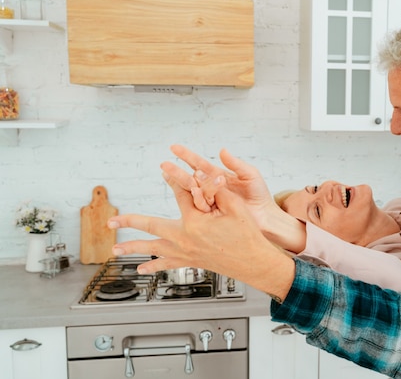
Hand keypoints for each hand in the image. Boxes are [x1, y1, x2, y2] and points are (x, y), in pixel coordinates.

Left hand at [108, 173, 294, 298]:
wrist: (254, 262)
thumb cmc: (247, 234)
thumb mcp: (235, 207)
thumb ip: (216, 190)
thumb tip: (201, 174)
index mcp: (195, 222)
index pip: (179, 194)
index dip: (173, 179)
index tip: (164, 168)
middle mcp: (184, 239)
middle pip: (151, 226)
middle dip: (130, 222)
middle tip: (111, 221)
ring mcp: (185, 253)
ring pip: (153, 249)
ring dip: (133, 248)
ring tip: (115, 250)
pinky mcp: (190, 262)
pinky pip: (167, 264)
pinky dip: (153, 266)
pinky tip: (142, 268)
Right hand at [162, 145, 288, 234]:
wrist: (266, 217)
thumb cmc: (260, 195)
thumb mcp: (250, 176)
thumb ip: (236, 164)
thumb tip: (222, 150)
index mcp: (219, 176)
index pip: (199, 164)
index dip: (187, 156)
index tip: (174, 148)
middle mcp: (212, 188)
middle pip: (191, 177)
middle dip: (177, 170)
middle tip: (163, 164)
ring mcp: (212, 201)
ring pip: (193, 191)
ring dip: (181, 183)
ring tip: (168, 174)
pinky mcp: (213, 214)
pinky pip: (202, 205)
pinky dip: (196, 197)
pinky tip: (190, 191)